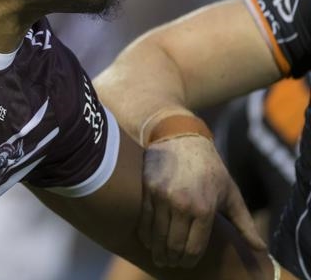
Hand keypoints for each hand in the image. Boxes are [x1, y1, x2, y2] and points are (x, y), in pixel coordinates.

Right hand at [138, 135, 265, 267]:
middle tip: (170, 263)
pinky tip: (147, 240)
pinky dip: (144, 234)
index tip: (185, 265)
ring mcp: (162, 196)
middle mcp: (182, 204)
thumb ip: (245, 224)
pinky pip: (143, 219)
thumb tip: (261, 250)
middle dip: (172, 259)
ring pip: (156, 234)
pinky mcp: (147, 188)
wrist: (182, 139)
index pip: (193, 247)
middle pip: (173, 244)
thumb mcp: (231, 193)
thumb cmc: (211, 168)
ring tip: (159, 257)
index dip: (188, 260)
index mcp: (205, 208)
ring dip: (157, 250)